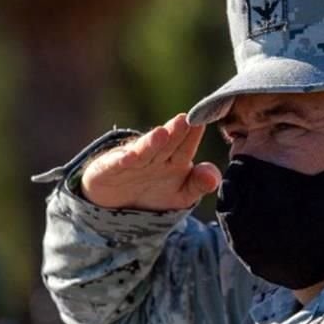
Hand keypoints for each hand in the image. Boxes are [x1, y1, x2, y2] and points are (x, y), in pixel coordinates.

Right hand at [80, 113, 220, 210]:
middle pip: (167, 144)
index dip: (193, 136)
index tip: (202, 122)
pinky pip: (117, 164)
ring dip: (151, 143)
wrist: (118, 204)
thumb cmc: (156, 193)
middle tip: (185, 119)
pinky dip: (122, 160)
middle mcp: (154, 157)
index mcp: (175, 160)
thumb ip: (199, 184)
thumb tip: (213, 178)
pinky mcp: (110, 168)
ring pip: (144, 151)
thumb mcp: (182, 195)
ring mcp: (132, 161)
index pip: (186, 147)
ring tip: (161, 133)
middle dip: (175, 132)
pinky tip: (129, 157)